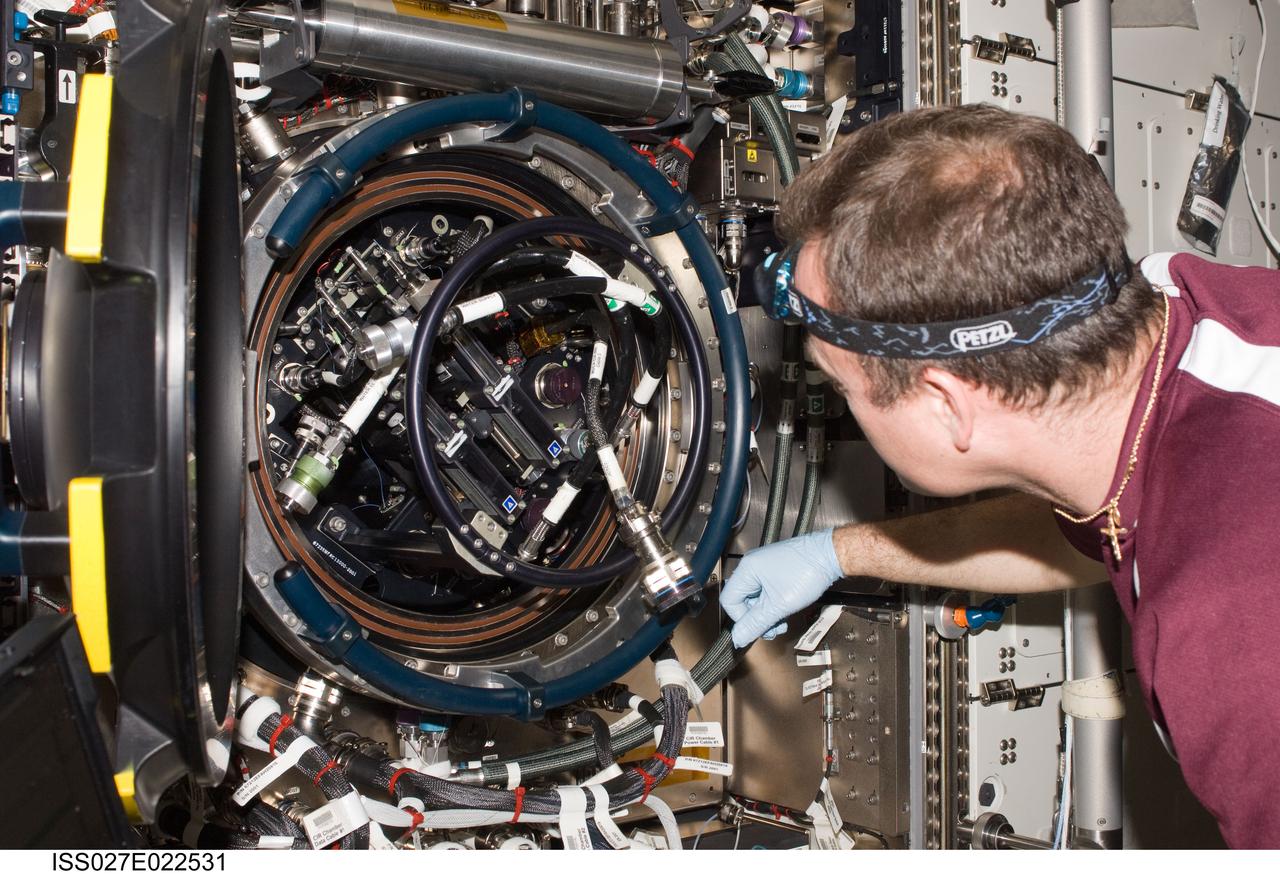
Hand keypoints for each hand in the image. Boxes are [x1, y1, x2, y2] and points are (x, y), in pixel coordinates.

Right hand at [720, 529, 843, 647]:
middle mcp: (752, 566)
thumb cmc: (808, 571)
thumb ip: (756, 623)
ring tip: (781, 621)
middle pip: (742, 601)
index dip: (741, 619)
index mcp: (747, 570)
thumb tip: (739, 637)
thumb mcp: (780, 605)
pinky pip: (765, 592)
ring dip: (766, 614)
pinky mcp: (774, 570)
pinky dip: (773, 604)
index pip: (730, 601)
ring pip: (755, 598)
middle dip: (757, 618)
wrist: (829, 556)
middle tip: (772, 628)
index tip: (756, 628)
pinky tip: (785, 609)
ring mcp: (763, 567)